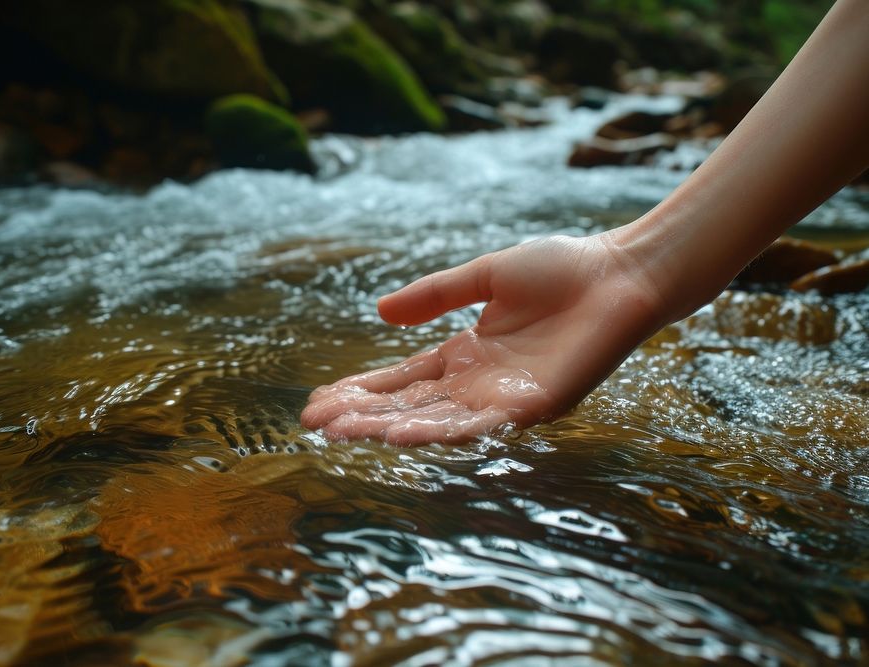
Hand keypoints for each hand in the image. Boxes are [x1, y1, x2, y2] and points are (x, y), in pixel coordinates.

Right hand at [301, 233, 669, 445]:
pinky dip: (437, 431)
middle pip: (408, 405)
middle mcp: (478, 383)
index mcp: (466, 354)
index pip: (401, 379)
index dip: (361, 390)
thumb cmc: (561, 269)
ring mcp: (504, 398)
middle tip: (314, 424)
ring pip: (434, 421)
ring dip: (387, 429)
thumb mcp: (484, 276)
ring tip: (342, 433)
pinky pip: (478, 425)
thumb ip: (434, 295)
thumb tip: (379, 312)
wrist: (619, 274)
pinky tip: (399, 433)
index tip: (319, 401)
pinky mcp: (533, 405)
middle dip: (361, 416)